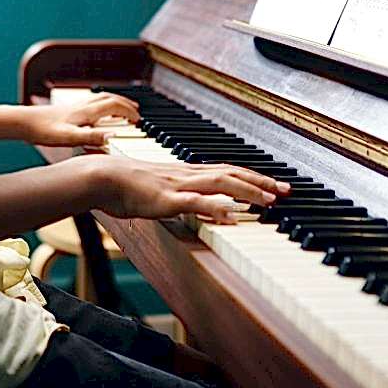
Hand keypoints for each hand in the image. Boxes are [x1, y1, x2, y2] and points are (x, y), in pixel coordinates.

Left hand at [23, 92, 140, 147]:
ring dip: (116, 101)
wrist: (23, 122)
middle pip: (111, 98)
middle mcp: (83, 105)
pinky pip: (91, 101)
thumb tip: (112, 136)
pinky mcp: (67, 109)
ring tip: (123, 108)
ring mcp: (75, 106)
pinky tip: (97, 112)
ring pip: (101, 98)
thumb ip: (90, 137)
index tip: (140, 121)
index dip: (129, 112)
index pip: (115, 106)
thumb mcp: (68, 138)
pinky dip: (102, 103)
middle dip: (127, 105)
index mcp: (86, 112)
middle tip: (138, 113)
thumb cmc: (43, 131)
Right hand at [86, 155, 289, 223]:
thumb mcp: (162, 193)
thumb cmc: (126, 186)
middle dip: (261, 182)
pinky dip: (213, 207)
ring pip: (219, 184)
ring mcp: (178, 186)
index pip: (228, 171)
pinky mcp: (165, 200)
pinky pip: (193, 202)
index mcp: (187, 173)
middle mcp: (187, 175)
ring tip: (268, 200)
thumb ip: (187, 200)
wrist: (101, 177)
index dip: (254, 177)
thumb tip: (212, 211)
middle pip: (232, 174)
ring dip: (246, 190)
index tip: (277, 185)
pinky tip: (229, 215)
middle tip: (287, 191)